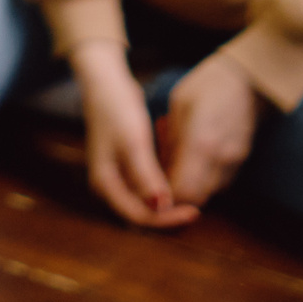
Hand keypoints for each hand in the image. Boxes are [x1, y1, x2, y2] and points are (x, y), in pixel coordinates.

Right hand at [70, 40, 195, 227]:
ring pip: (145, 201)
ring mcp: (116, 176)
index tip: (194, 211)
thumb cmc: (117, 109)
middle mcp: (109, 186)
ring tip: (191, 192)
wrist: (105, 82)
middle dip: (168, 213)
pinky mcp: (125, 165)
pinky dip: (163, 184)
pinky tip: (178, 174)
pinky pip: (146, 186)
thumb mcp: (134, 142)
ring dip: (167, 200)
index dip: (167, 219)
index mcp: (106, 184)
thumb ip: (146, 177)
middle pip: (141, 213)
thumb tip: (161, 208)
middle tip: (197, 206)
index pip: (139, 217)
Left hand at [157, 52, 266, 209]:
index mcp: (201, 143)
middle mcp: (220, 160)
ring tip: (180, 155)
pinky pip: (219, 180)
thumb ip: (170, 140)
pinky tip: (196, 153)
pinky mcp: (242, 160)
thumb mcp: (178, 105)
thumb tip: (159, 166)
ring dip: (191, 183)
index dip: (165, 194)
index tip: (153, 180)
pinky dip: (204, 175)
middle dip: (176, 190)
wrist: (251, 78)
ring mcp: (235, 162)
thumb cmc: (208, 85)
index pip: (182, 192)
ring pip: (208, 191)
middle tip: (164, 167)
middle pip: (195, 198)